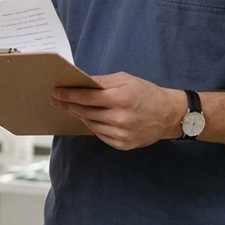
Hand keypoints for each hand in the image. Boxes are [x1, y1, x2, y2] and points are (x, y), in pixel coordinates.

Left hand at [51, 72, 184, 149]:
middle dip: (68, 105)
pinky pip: (99, 134)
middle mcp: (121, 118)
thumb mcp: (125, 80)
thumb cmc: (146, 93)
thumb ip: (101, 81)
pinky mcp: (122, 144)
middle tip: (56, 100)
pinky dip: (92, 125)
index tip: (56, 92)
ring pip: (90, 124)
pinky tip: (88, 118)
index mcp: (122, 98)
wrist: (169, 115)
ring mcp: (122, 134)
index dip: (68, 94)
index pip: (87, 97)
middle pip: (85, 112)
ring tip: (70, 107)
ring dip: (79, 115)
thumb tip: (79, 83)